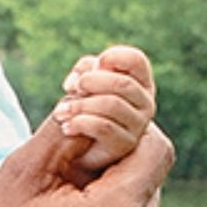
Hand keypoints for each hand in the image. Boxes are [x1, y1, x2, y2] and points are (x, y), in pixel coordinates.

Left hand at [51, 45, 155, 176]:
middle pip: (122, 83)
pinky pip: (103, 126)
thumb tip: (81, 78)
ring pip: (112, 104)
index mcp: (139, 82)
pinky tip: (66, 127)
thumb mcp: (86, 85)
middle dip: (90, 81)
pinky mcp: (126, 144)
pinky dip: (80, 123)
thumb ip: (87, 71)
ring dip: (80, 105)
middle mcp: (145, 102)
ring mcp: (138, 124)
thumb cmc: (85, 110)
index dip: (113, 57)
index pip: (136, 60)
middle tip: (72, 87)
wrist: (81, 150)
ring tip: (60, 111)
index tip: (94, 64)